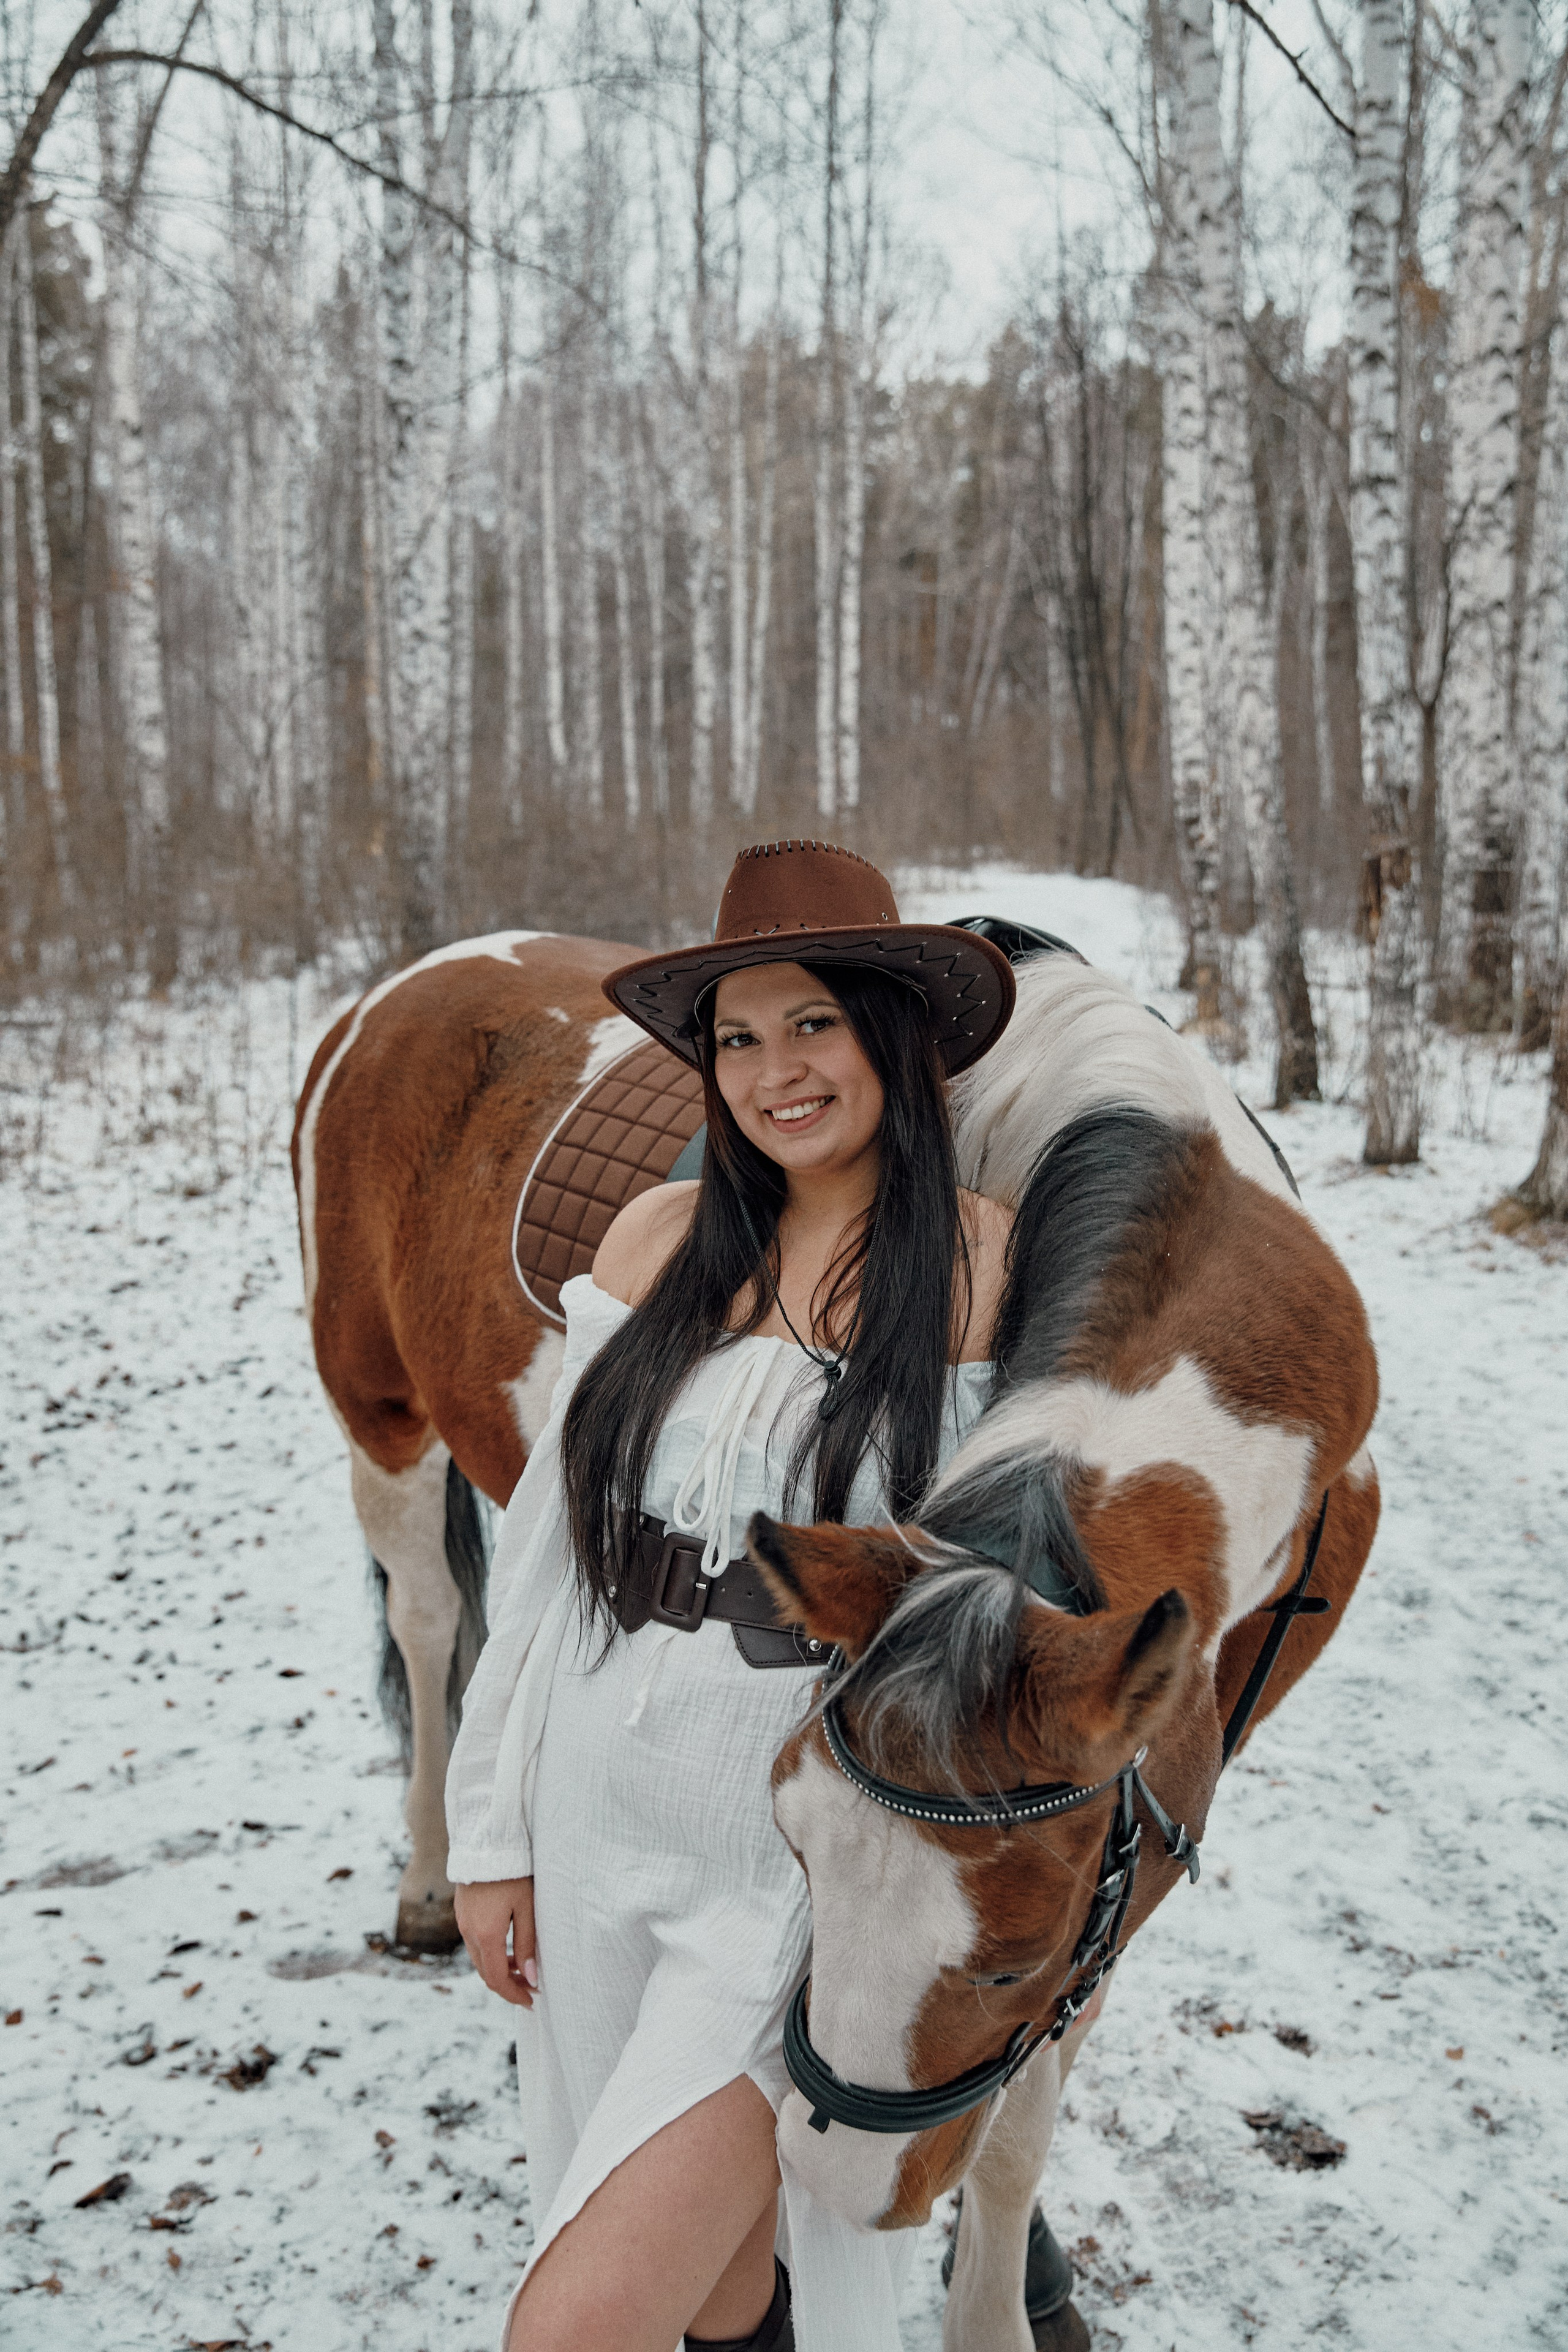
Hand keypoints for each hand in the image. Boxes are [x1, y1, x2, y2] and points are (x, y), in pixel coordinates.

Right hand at [455, 1878, 537, 2007]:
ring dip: (499, 1969)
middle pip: (486, 1973)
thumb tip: (531, 1977)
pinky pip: (475, 1944)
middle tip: (532, 1988)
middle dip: (508, 1985)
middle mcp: (469, 1933)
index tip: (532, 2001)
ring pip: (479, 1959)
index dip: (514, 1994)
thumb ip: (528, 1944)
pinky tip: (508, 1949)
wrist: (486, 1842)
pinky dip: (491, 1954)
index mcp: (486, 1935)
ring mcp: (463, 1923)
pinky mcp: (463, 1913)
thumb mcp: (527, 1908)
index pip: (497, 1979)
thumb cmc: (513, 1873)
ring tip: (523, 1969)